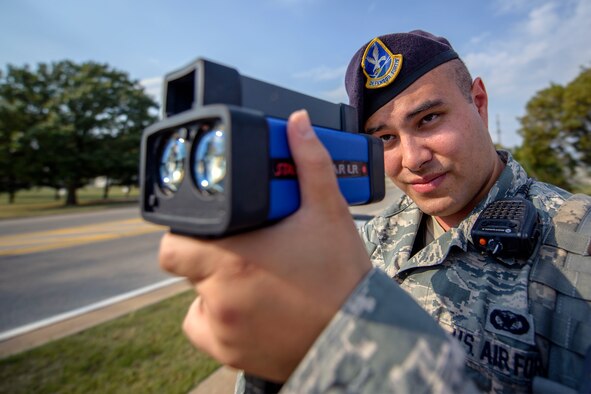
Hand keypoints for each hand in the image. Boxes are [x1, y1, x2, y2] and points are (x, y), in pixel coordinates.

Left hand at [159, 110, 371, 381]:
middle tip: (240, 248)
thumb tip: (298, 123)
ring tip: (254, 279)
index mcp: (233, 259)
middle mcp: (220, 299)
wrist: (363, 338)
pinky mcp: (229, 354)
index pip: (173, 244)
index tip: (209, 229)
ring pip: (198, 299)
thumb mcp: (328, 213)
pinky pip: (207, 330)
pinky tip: (251, 308)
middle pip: (187, 269)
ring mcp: (223, 330)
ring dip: (216, 286)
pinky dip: (220, 319)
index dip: (186, 233)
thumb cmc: (342, 276)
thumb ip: (309, 163)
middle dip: (207, 255)